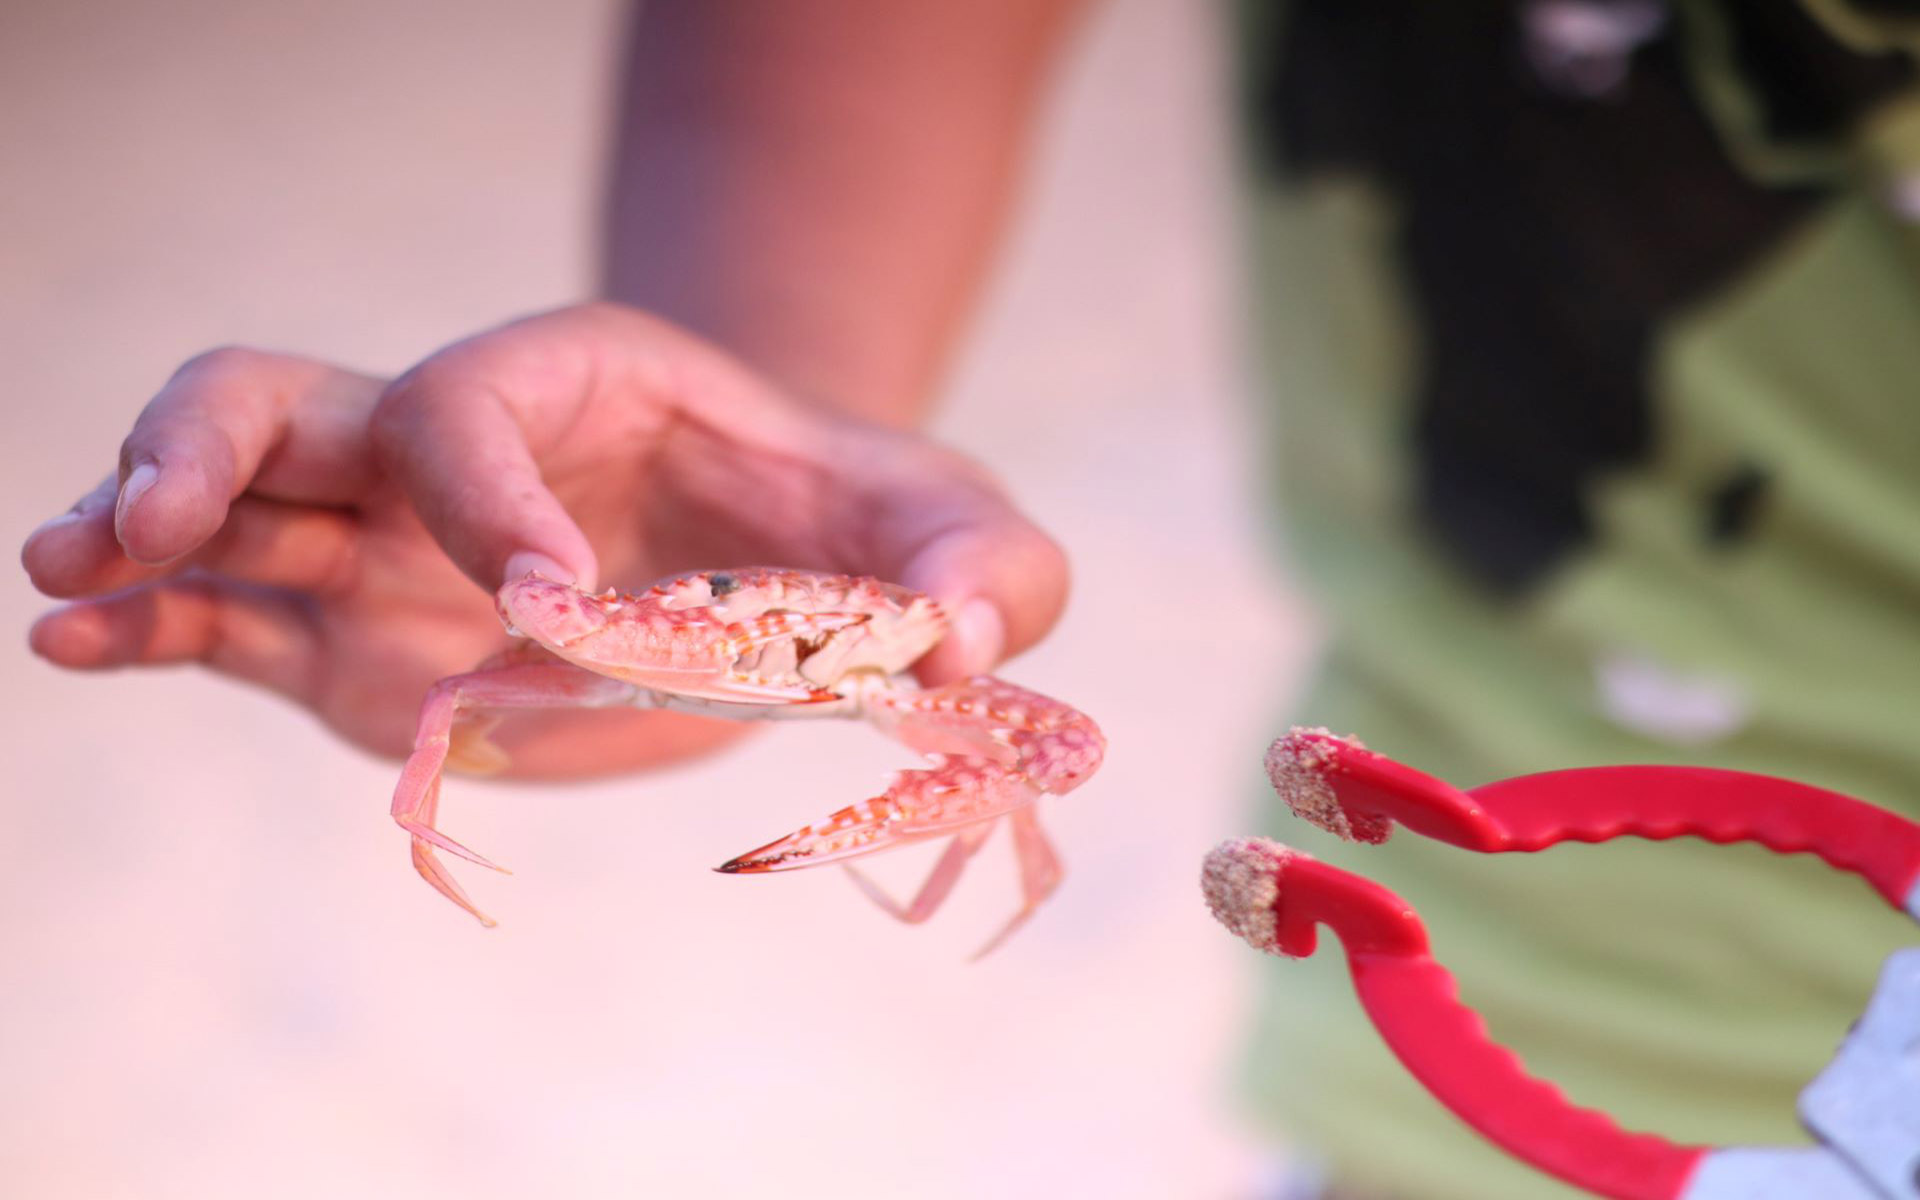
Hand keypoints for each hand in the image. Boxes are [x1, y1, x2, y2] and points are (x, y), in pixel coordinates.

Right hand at [22, 303, 1067, 776]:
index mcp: (584, 384)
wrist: (797, 566)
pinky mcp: (372, 635)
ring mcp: (401, 543)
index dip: (486, 494)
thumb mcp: (960, 532)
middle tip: (152, 515)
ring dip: (141, 533)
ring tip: (67, 584)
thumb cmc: (868, 529)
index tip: (549, 601)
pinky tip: (86, 647)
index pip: (477, 400)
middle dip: (210, 448)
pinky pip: (241, 615)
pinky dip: (161, 628)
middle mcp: (464, 450)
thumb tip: (958, 645)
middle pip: (291, 399)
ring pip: (233, 498)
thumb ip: (988, 570)